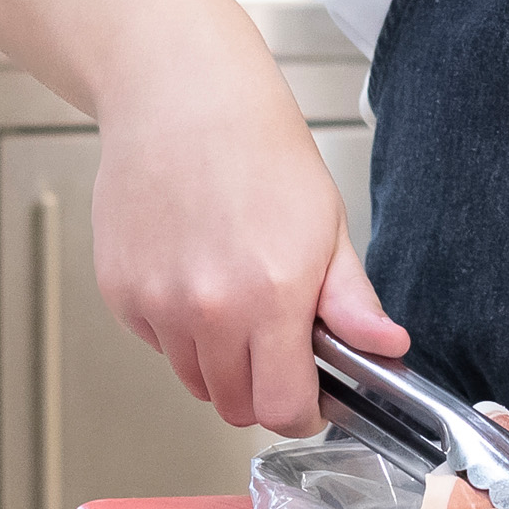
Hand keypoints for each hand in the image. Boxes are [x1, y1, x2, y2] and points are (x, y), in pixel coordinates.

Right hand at [86, 63, 408, 437]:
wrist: (181, 96)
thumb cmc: (257, 148)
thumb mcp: (325, 224)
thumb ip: (351, 301)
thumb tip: (387, 347)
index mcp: (272, 297)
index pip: (281, 410)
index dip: (301, 411)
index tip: (307, 396)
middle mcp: (209, 310)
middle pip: (233, 406)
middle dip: (259, 387)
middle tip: (272, 341)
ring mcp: (158, 303)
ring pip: (192, 378)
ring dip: (215, 359)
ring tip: (230, 294)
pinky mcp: (120, 292)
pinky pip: (154, 342)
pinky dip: (174, 326)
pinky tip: (190, 270)